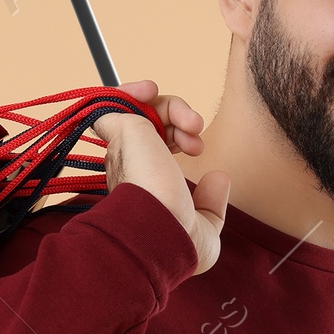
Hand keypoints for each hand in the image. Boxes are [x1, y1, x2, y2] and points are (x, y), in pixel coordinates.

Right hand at [90, 79, 229, 276]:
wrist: (162, 235)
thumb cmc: (179, 243)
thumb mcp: (206, 226)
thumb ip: (211, 203)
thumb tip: (218, 177)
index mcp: (143, 185)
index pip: (154, 148)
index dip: (177, 137)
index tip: (197, 149)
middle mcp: (129, 165)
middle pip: (150, 126)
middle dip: (179, 122)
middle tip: (196, 143)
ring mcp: (123, 148)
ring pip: (140, 109)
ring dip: (171, 107)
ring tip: (190, 122)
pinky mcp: (122, 130)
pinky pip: (115, 98)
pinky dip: (134, 89)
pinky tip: (150, 91)